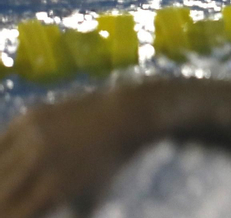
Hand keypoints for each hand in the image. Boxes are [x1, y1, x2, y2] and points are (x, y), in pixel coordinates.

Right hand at [0, 93, 137, 217]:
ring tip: (7, 186)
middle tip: (10, 201)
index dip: (9, 215)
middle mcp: (37, 165)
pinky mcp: (27, 119)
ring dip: (1, 181)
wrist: (122, 118)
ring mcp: (30, 139)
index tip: (14, 212)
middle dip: (3, 202)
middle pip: (0, 196)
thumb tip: (33, 215)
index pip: (10, 214)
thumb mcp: (89, 202)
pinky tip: (3, 165)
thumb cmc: (107, 167)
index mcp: (52, 192)